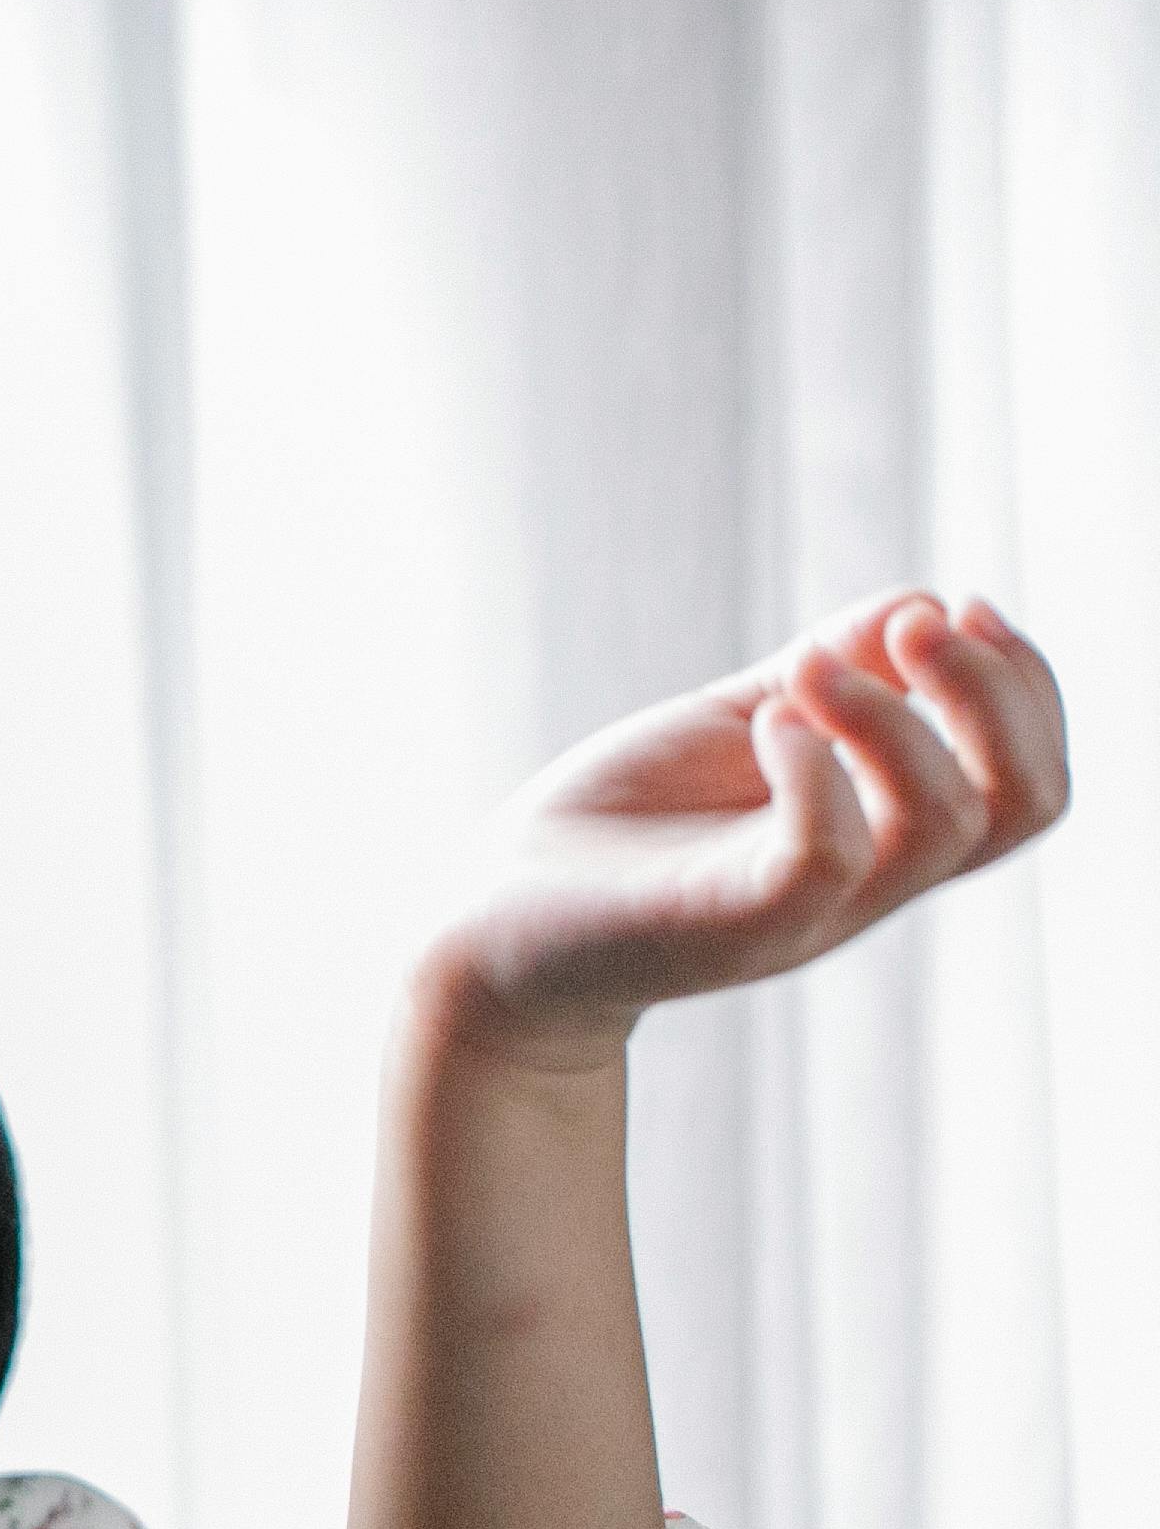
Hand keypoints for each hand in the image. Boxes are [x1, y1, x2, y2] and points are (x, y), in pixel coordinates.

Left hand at [426, 589, 1067, 1071]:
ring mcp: (806, 910)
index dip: (1027, 686)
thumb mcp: (745, 724)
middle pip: (1023, 803)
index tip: (963, 606)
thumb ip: (834, 668)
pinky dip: (813, 770)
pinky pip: (822, 859)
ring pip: (938, 825)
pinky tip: (765, 725)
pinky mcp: (732, 926)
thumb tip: (924, 603)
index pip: (1029, 779)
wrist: (499, 918)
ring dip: (893, 716)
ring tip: (803, 667)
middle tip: (914, 625)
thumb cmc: (626, 822)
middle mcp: (867, 879)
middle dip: (999, 692)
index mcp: (885, 831)